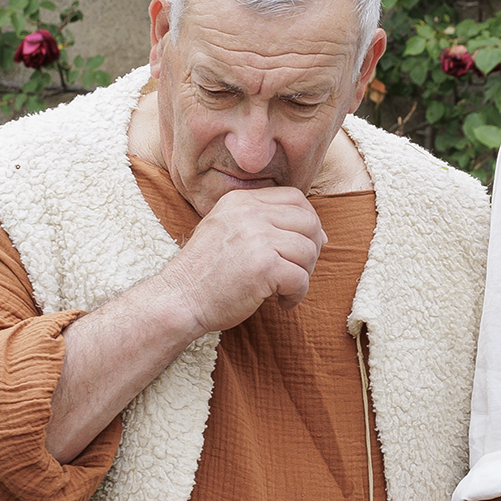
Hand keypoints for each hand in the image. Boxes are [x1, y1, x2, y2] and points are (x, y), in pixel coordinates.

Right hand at [164, 186, 327, 331]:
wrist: (178, 299)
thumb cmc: (205, 273)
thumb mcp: (225, 229)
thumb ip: (263, 222)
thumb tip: (321, 233)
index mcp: (240, 201)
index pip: (295, 197)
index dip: (308, 222)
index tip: (304, 246)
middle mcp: (249, 213)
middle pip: (309, 222)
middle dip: (311, 249)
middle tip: (295, 271)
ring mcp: (257, 238)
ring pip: (309, 250)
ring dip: (304, 275)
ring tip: (284, 289)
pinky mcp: (264, 266)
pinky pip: (301, 278)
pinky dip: (297, 295)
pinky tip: (281, 302)